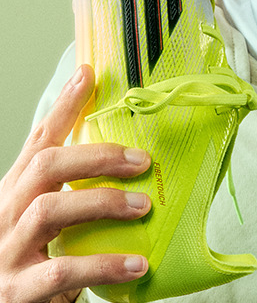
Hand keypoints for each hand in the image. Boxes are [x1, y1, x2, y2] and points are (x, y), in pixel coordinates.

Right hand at [0, 65, 151, 302]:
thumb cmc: (30, 261)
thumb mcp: (45, 220)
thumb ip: (72, 191)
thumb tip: (128, 158)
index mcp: (14, 192)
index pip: (38, 141)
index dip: (63, 107)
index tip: (88, 74)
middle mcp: (5, 215)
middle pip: (46, 166)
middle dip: (96, 157)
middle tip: (141, 160)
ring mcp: (8, 252)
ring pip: (51, 211)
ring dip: (104, 203)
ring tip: (144, 207)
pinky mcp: (19, 291)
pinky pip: (63, 272)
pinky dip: (104, 265)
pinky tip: (138, 265)